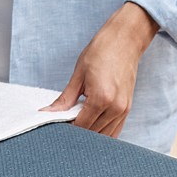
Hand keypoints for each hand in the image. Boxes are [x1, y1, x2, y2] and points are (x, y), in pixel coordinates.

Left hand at [43, 3, 158, 137]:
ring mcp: (124, 110)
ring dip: (90, 134)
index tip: (56, 127)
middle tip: (64, 126)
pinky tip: (91, 126)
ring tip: (77, 124)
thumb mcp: (78, 74)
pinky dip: (102, 133)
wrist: (125, 40)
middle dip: (77, 133)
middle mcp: (115, 107)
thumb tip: (48, 113)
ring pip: (104, 136)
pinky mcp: (128, 109)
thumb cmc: (101, 52)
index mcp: (101, 98)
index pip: (80, 126)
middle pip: (92, 134)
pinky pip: (115, 131)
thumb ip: (64, 99)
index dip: (66, 129)